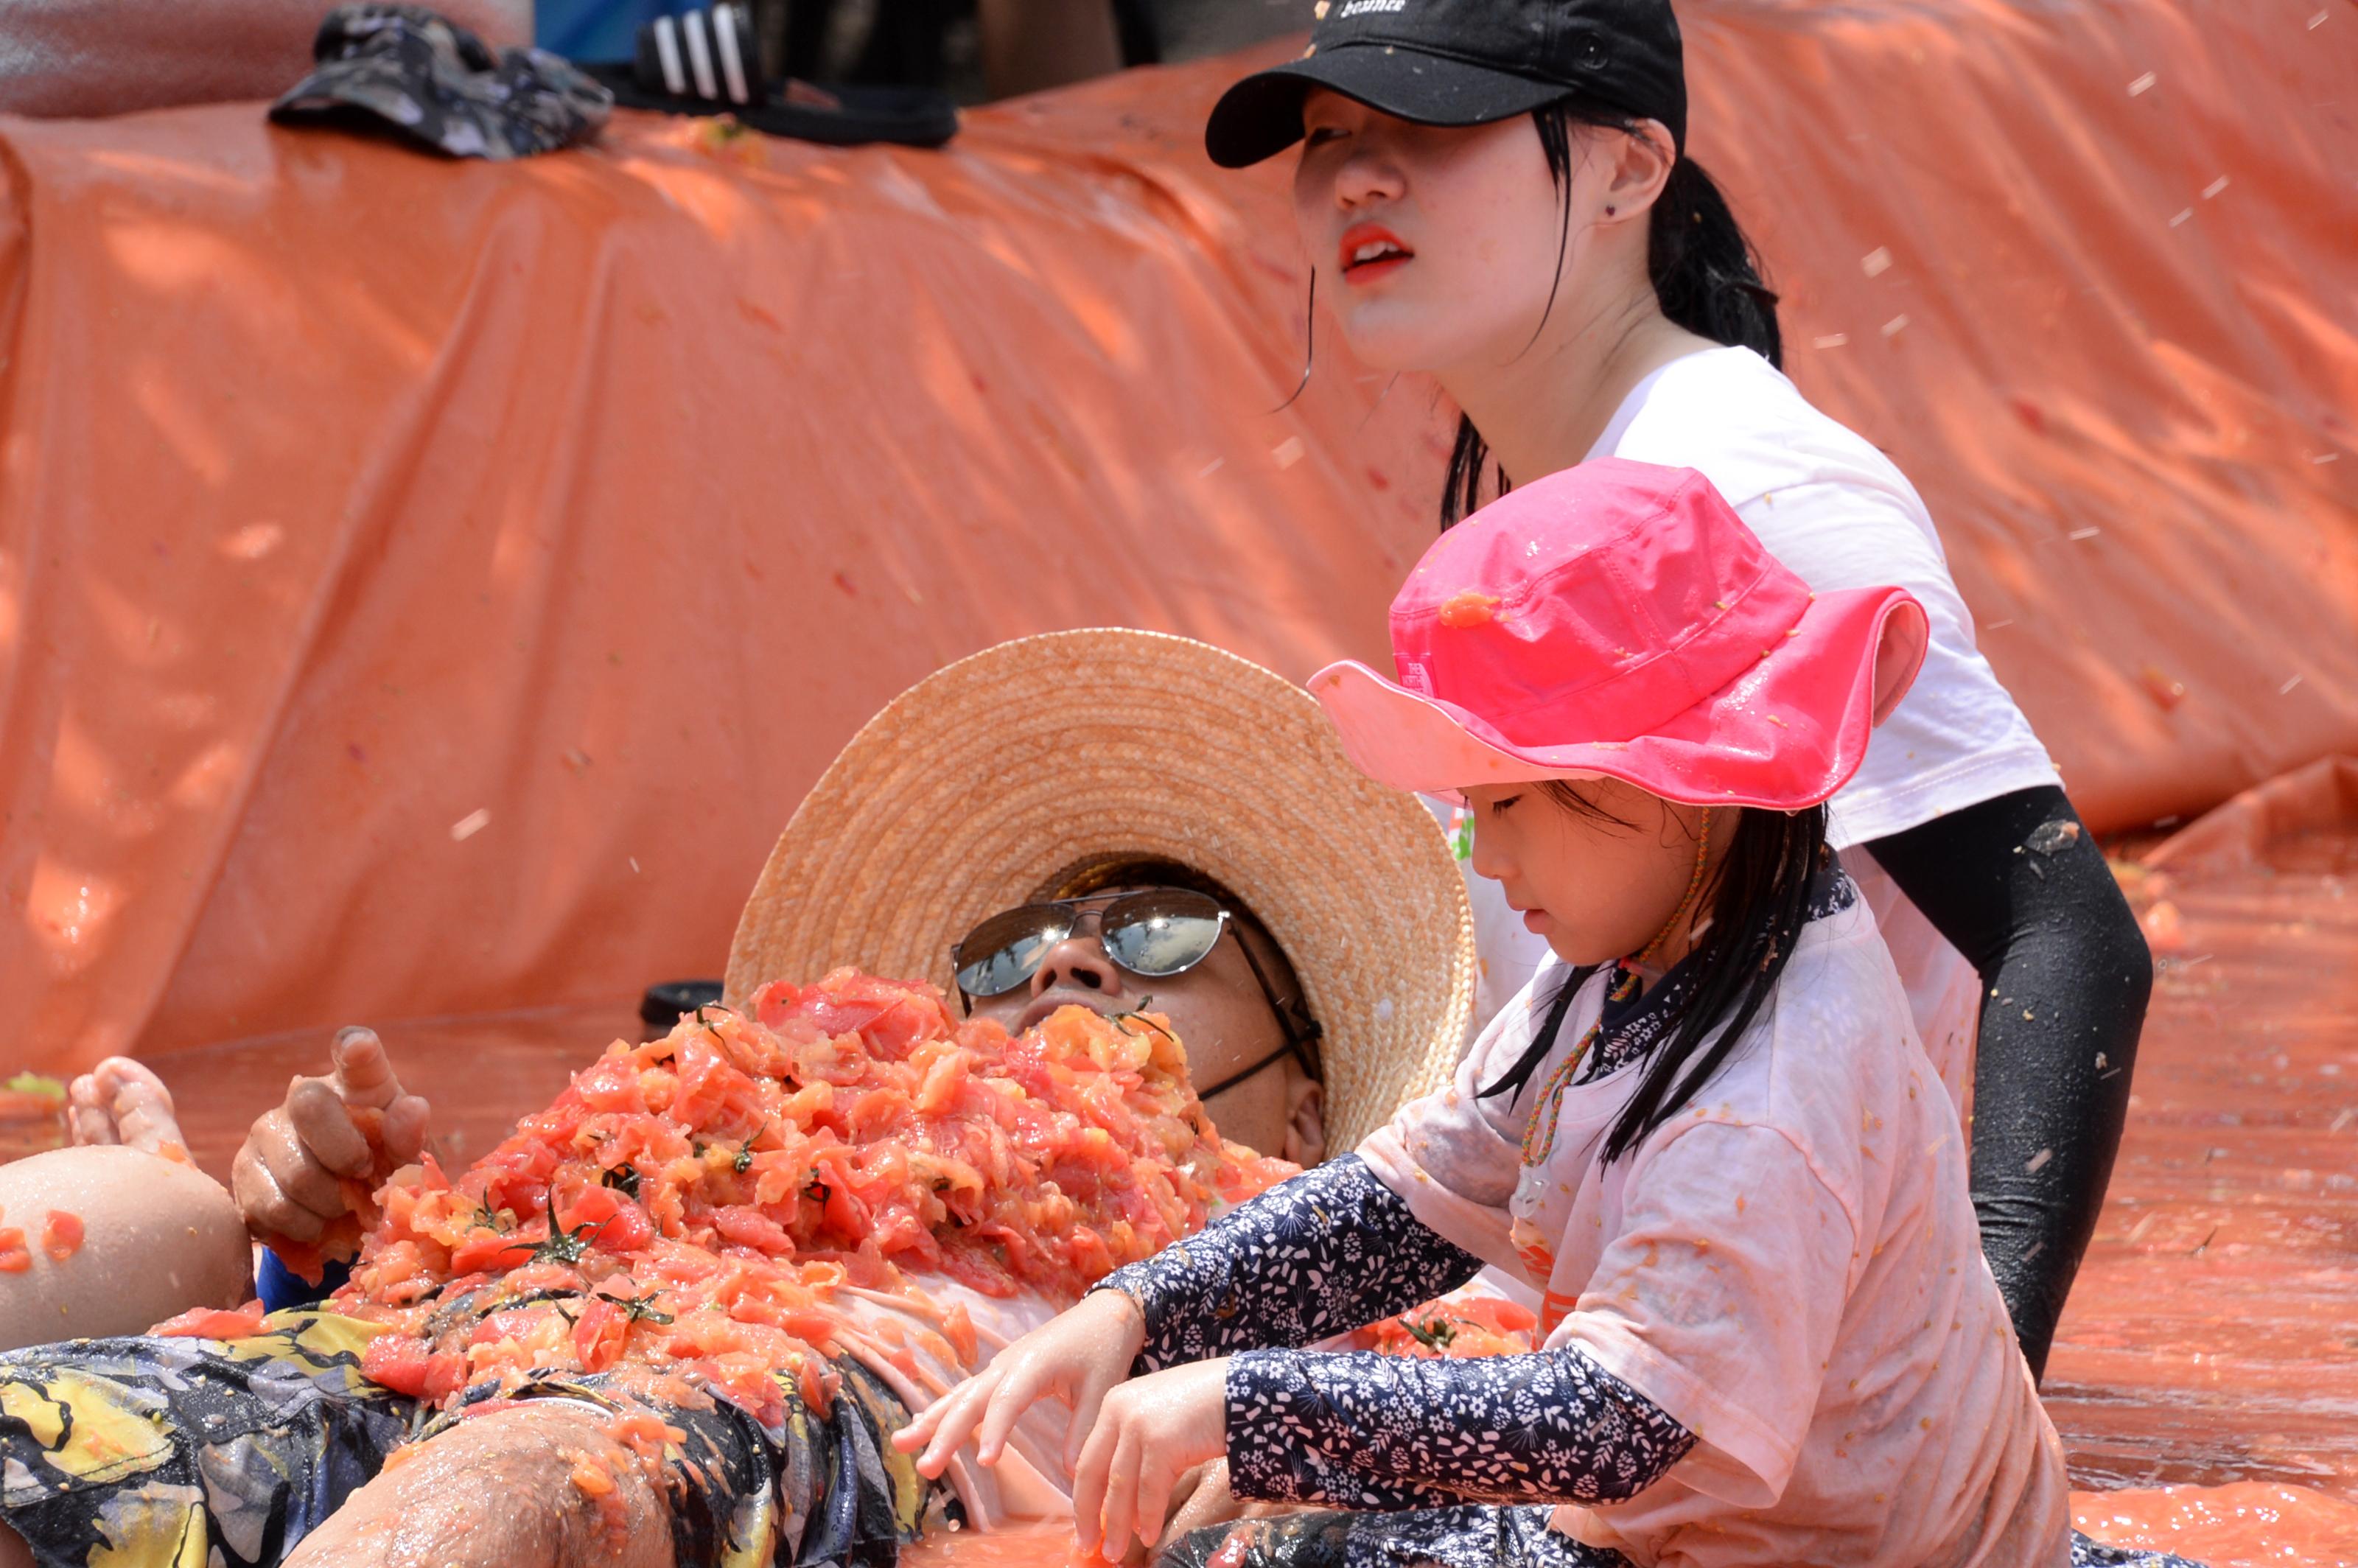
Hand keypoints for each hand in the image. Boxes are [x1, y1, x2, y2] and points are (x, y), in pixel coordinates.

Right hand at [231, 1026, 429, 1243]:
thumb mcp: (407, 1153)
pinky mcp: (242, 1173)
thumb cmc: (382, 1165)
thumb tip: (413, 1109)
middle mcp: (302, 1096)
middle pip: (310, 1107)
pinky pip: (274, 1208)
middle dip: (345, 1154)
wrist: (343, 1208)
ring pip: (296, 1173)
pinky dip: (306, 1226)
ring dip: (330, 1204)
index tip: (358, 1047)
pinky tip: (318, 1219)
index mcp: (356, 1082)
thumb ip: (411, 1134)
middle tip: (363, 1175)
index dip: (355, 1046)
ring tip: (343, 1205)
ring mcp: (266, 1131)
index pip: (353, 1048)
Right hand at [892, 1287, 1144, 1476]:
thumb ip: (1083, 1429)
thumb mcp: (1102, 1388)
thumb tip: (1071, 1473)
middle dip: (944, 1433)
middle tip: (925, 1467)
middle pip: (971, 1400)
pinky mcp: (1001, 1371)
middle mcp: (1009, 1363)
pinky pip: (966, 1392)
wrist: (1105, 1313)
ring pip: (960, 1394)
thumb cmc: (1104, 1349)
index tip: (985, 1463)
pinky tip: (922, 1428)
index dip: (995, 1431)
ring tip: (899, 1444)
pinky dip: (943, 1410)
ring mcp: (1001, 1365)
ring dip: (930, 1420)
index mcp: (1035, 1364)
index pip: (1007, 1401)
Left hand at [1073, 1357, 1230, 1560]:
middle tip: (1087, 1546)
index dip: (1084, 1495)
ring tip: (1115, 1553)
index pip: (1088, 1456)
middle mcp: (1120, 1410)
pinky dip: (1148, 1518)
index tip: (1084, 1523)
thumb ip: (1135, 1443)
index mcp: (1114, 1402)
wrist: (1245, 1387)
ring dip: (1117, 1525)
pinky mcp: (1162, 1441)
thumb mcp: (1159, 1414)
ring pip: (1119, 1486)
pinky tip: (1149, 1537)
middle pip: (1093, 1472)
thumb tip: (1121, 1495)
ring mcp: (1139, 1424)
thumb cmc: (1207, 1403)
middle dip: (1088, 1515)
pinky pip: (1149, 1491)